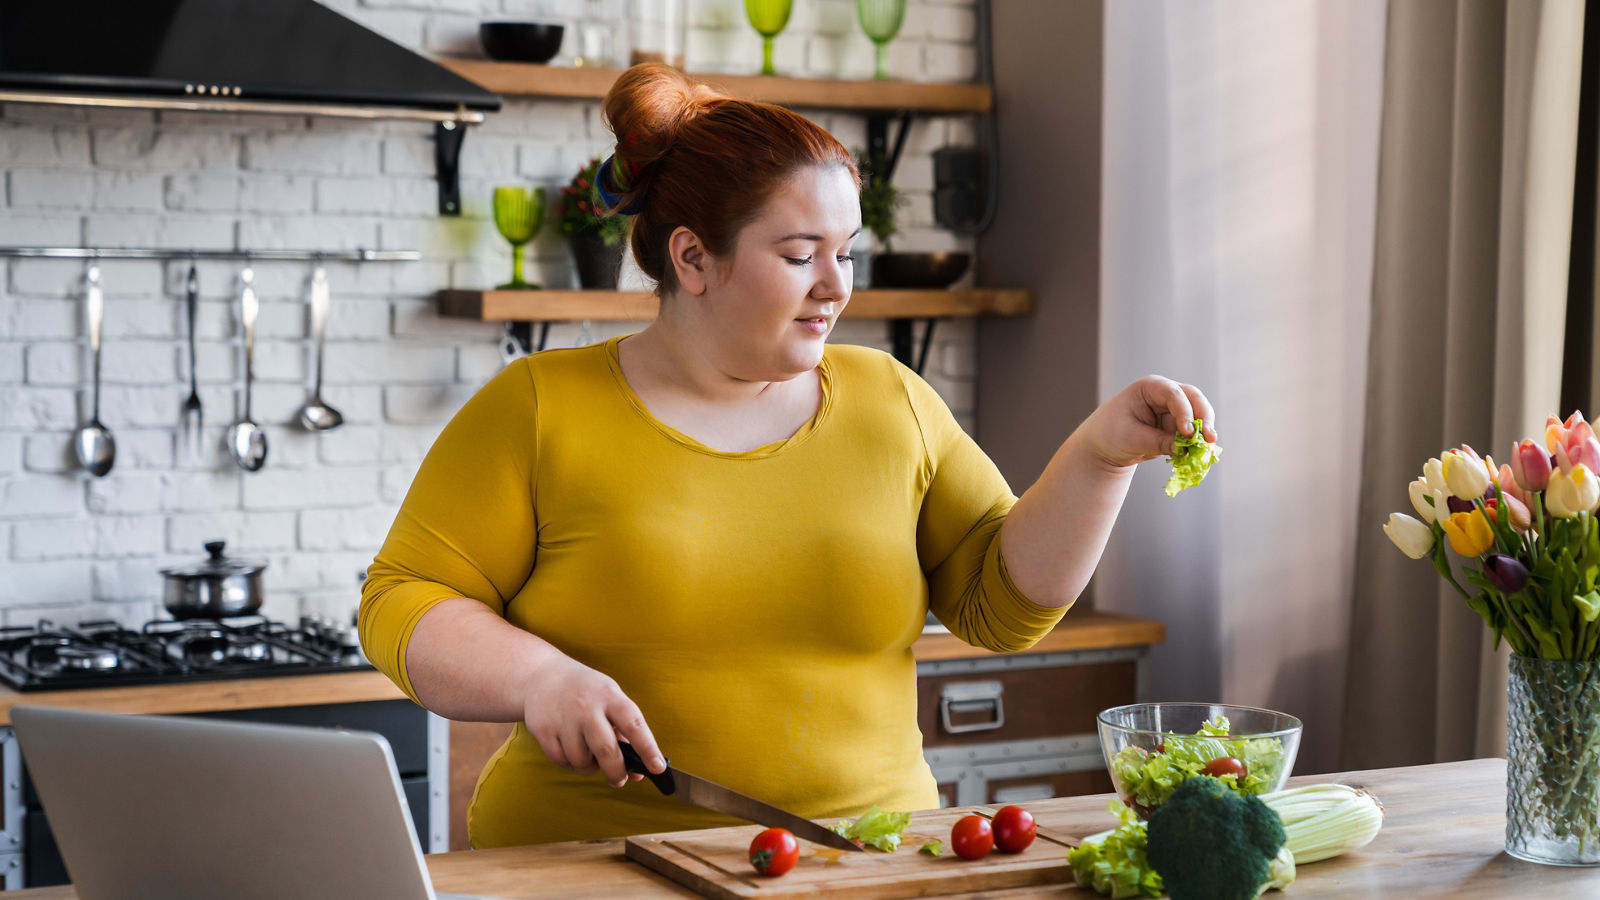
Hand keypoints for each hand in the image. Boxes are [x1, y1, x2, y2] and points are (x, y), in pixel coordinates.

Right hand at [519, 653, 664, 787]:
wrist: (541, 674)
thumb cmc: (584, 690)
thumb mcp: (609, 698)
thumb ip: (624, 732)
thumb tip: (638, 771)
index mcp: (610, 695)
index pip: (634, 725)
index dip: (648, 749)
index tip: (658, 768)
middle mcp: (587, 706)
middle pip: (607, 750)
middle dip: (616, 772)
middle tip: (619, 779)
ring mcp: (564, 718)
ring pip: (582, 761)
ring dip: (589, 768)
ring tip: (589, 756)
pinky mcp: (544, 730)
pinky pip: (562, 761)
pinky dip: (570, 764)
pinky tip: (571, 750)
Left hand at [1078, 375, 1217, 469]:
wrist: (1104, 446)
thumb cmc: (1110, 434)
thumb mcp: (1131, 439)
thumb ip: (1158, 442)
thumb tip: (1183, 448)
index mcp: (1149, 388)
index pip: (1173, 394)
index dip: (1184, 412)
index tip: (1188, 432)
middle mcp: (1165, 394)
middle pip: (1193, 399)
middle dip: (1203, 418)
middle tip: (1210, 438)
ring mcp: (1174, 410)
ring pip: (1198, 416)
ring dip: (1204, 433)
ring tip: (1206, 450)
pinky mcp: (1177, 426)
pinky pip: (1193, 433)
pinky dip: (1197, 443)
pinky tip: (1199, 455)